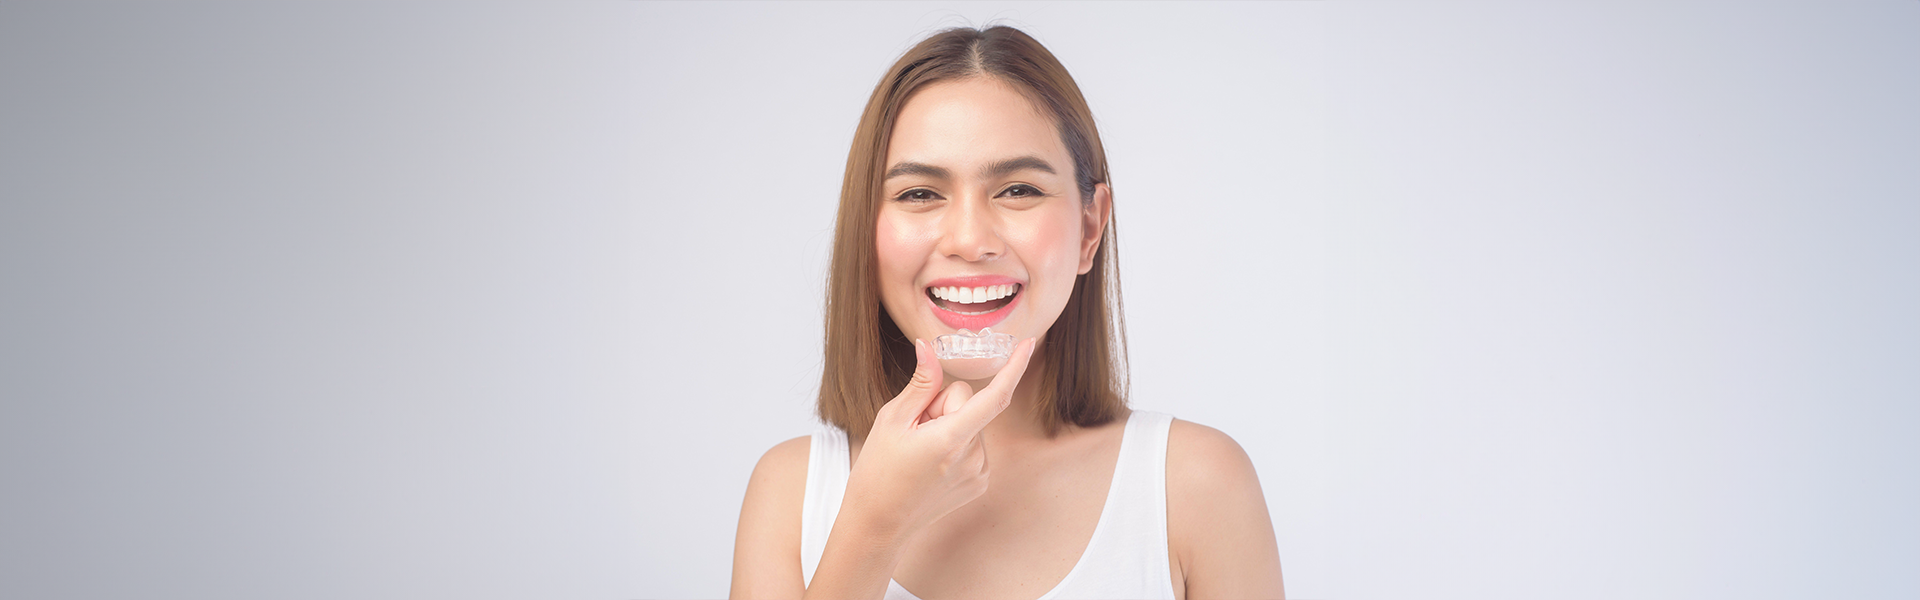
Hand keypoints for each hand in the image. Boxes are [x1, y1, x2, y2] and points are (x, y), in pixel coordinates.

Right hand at [842, 336, 1037, 539]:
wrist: (878, 523)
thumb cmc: (878, 471)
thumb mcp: (892, 420)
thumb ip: (921, 384)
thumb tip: (929, 348)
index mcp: (951, 439)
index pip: (994, 397)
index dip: (1014, 367)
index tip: (1028, 344)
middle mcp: (973, 457)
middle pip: (969, 404)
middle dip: (943, 406)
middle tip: (914, 429)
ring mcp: (979, 473)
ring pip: (971, 424)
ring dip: (949, 427)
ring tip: (920, 451)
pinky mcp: (979, 482)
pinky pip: (973, 444)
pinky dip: (955, 444)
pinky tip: (931, 463)